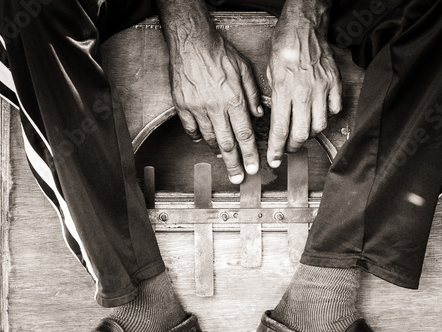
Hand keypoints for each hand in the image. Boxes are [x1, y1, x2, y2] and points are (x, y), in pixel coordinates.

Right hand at [169, 32, 262, 183]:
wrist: (190, 42)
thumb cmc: (219, 52)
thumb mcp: (244, 68)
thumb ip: (253, 93)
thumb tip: (258, 113)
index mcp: (233, 100)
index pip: (245, 135)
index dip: (250, 154)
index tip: (253, 168)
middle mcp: (216, 108)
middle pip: (227, 144)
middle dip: (234, 164)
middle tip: (238, 179)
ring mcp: (197, 109)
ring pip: (209, 138)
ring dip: (218, 153)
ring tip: (224, 162)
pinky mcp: (183, 106)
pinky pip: (191, 129)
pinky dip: (198, 138)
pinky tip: (204, 142)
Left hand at [266, 15, 341, 167]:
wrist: (304, 27)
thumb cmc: (283, 48)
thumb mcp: (269, 75)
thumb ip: (274, 100)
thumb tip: (274, 120)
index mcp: (284, 91)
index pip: (280, 130)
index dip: (276, 150)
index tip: (274, 161)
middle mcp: (304, 93)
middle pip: (301, 133)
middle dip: (293, 147)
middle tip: (288, 149)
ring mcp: (322, 89)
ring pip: (319, 125)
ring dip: (309, 135)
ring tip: (301, 133)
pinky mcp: (334, 84)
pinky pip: (334, 110)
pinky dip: (327, 117)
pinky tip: (318, 115)